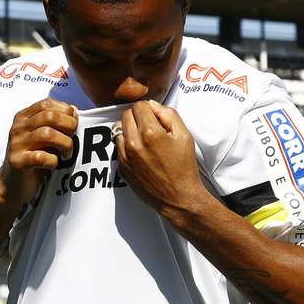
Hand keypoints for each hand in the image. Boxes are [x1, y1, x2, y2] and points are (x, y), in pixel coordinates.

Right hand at [0, 99, 77, 205]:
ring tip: (67, 153)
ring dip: (64, 144)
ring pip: (47, 134)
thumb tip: (74, 111)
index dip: (65, 110)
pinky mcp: (17, 162)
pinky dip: (53, 160)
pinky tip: (54, 164)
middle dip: (69, 126)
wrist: (12, 184)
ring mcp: (16, 144)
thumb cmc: (33, 158)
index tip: (73, 123)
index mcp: (23, 117)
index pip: (46, 103)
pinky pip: (41, 157)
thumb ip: (56, 123)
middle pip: (49, 116)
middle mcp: (18, 128)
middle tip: (73, 138)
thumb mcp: (43, 137)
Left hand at [114, 100, 204, 218]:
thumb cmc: (184, 167)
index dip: (149, 109)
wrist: (178, 198)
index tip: (155, 117)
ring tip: (144, 140)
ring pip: (119, 130)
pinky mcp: (121, 168)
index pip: (139, 106)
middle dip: (138, 117)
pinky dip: (126, 145)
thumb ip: (169, 115)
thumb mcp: (185, 136)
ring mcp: (125, 156)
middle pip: (126, 115)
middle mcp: (133, 143)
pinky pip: (118, 147)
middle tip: (150, 127)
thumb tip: (153, 105)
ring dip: (129, 130)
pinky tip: (141, 153)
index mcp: (150, 132)